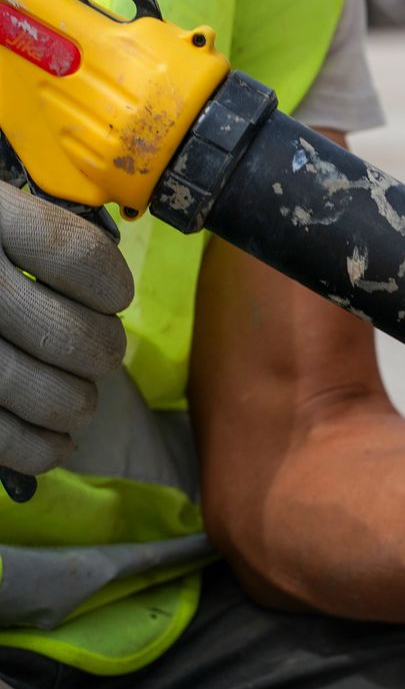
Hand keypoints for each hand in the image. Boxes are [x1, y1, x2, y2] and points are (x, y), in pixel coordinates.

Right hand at [0, 185, 133, 475]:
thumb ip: (30, 239)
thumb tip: (98, 297)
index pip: (79, 257)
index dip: (110, 286)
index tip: (110, 298)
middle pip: (76, 337)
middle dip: (100, 353)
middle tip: (92, 353)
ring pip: (51, 394)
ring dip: (76, 404)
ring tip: (71, 398)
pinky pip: (5, 437)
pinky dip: (40, 449)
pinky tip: (53, 444)